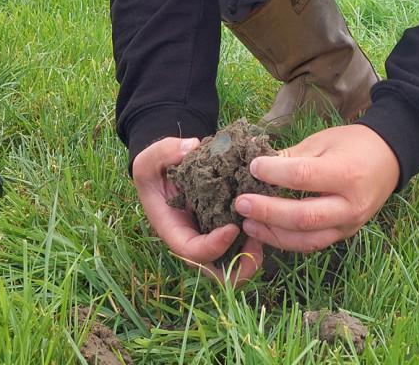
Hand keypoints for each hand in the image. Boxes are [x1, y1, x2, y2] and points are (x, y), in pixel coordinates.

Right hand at [131, 136, 264, 283]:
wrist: (167, 169)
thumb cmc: (155, 169)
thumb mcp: (149, 159)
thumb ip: (165, 152)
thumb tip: (191, 148)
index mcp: (174, 232)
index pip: (195, 252)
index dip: (215, 246)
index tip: (233, 227)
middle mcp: (196, 240)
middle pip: (219, 271)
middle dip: (241, 265)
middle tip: (257, 242)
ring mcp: (213, 235)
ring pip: (236, 262)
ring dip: (254, 251)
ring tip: (268, 227)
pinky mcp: (226, 225)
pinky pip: (244, 241)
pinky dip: (258, 233)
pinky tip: (269, 212)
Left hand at [234, 124, 398, 252]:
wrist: (389, 159)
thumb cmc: (353, 144)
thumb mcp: (323, 141)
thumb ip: (291, 157)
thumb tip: (255, 165)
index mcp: (346, 174)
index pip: (303, 177)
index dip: (273, 173)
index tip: (252, 167)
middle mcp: (350, 205)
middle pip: (303, 217)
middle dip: (268, 212)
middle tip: (241, 203)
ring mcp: (349, 225)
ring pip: (307, 239)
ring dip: (273, 234)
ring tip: (247, 223)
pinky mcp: (344, 235)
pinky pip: (313, 244)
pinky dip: (287, 241)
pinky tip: (266, 231)